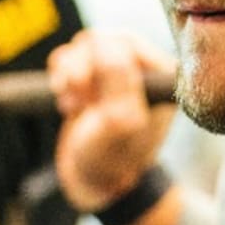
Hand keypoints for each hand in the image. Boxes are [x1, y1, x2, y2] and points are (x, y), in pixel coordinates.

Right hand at [47, 30, 176, 211]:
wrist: (94, 184)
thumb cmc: (112, 159)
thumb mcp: (120, 123)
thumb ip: (118, 80)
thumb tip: (105, 41)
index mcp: (163, 75)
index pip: (126, 41)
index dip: (100, 62)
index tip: (92, 95)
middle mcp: (145, 70)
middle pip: (102, 40)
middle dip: (81, 68)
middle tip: (78, 101)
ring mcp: (119, 73)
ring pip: (83, 48)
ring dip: (69, 74)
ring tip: (74, 105)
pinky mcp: (96, 79)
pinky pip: (71, 58)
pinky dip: (62, 77)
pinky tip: (69, 103)